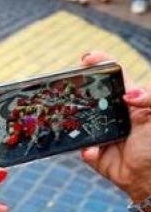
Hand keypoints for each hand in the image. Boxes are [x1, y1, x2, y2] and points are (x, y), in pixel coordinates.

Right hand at [80, 51, 150, 202]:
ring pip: (80, 121)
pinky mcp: (93, 154)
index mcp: (130, 101)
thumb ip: (149, 97)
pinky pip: (82, 148)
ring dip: (76, 122)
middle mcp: (113, 114)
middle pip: (90, 96)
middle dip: (77, 90)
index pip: (114, 77)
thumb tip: (128, 94)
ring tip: (76, 121)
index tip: (87, 58)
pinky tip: (95, 151)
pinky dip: (87, 150)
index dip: (101, 64)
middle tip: (68, 86)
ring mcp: (101, 133)